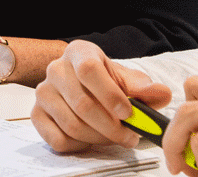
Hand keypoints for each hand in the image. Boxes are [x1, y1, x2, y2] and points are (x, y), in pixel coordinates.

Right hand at [32, 39, 171, 152]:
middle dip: (111, 127)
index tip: (127, 113)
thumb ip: (145, 88)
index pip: (88, 69)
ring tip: (114, 137)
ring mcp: (43, 92)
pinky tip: (90, 138)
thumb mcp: (128, 81)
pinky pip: (57, 139)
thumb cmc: (107, 82)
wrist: (85, 87)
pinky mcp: (36, 114)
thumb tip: (161, 93)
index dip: (109, 94)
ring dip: (99, 138)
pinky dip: (79, 146)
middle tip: (129, 136)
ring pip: (72, 125)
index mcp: (79, 52)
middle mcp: (56, 69)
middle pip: (82, 104)